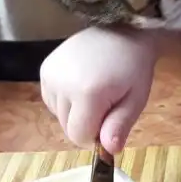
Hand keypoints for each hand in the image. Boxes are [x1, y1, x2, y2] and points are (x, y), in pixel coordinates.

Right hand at [40, 26, 157, 153]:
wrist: (123, 30)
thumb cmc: (134, 68)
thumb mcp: (135, 100)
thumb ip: (120, 126)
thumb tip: (108, 151)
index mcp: (87, 93)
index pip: (78, 136)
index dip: (95, 136)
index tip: (110, 121)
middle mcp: (62, 83)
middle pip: (67, 127)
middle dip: (86, 123)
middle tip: (106, 102)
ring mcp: (50, 74)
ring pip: (58, 115)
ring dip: (75, 112)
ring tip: (95, 90)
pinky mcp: (44, 68)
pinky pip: (52, 100)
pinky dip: (66, 100)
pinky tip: (81, 83)